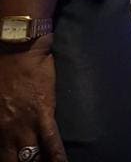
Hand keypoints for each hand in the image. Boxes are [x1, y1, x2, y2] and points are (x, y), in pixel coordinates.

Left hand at [0, 36, 66, 160]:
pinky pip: (52, 144)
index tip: (13, 161)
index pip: (1, 154)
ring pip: (31, 158)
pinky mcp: (44, 116)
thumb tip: (2, 122)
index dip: (8, 160)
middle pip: (14, 161)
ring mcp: (25, 125)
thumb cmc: (3, 67)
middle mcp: (7, 131)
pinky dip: (57, 158)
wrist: (18, 47)